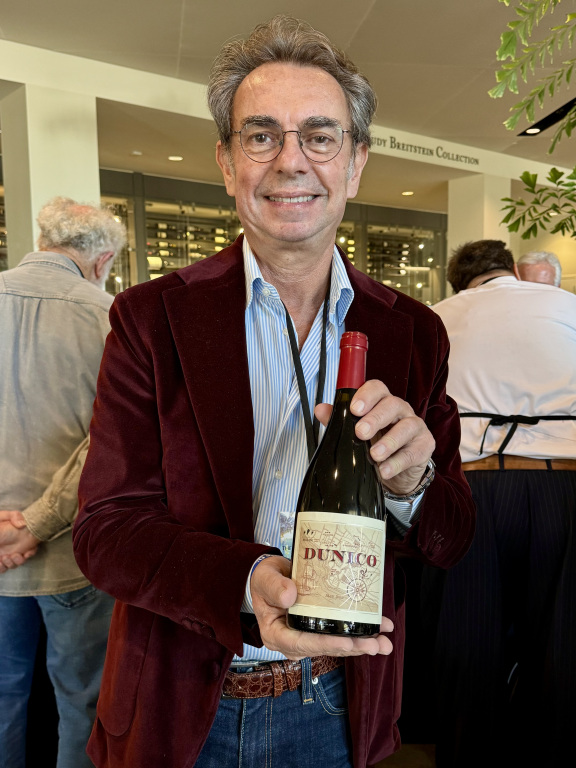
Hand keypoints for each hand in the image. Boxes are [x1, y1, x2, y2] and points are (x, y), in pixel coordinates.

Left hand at [0, 510, 39, 572]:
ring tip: (5, 557)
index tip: (27, 552)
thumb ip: (15, 516)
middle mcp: (13, 548)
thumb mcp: (4, 516)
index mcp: (18, 538)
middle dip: (19, 560)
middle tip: (14, 555)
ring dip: (12, 564)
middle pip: (21, 559)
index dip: (31, 552)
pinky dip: (3, 568)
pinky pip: (2, 569)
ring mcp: (5, 555)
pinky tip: (0, 562)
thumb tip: (23, 524)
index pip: (30, 548)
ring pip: (13, 565)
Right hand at [251, 555, 393, 659]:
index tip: (346, 643)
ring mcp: (307, 637)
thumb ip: (274, 586)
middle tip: (376, 645)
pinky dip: (360, 633)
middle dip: (353, 648)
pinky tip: (380, 629)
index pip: (301, 643)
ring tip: (384, 642)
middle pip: (325, 648)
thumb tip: (290, 595)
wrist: (269, 578)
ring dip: (362, 644)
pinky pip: (340, 634)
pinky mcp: (319, 630)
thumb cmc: (265, 579)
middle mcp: (293, 641)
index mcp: (276, 634)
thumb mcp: (265, 579)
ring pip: (336, 645)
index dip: (325, 645)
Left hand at [315, 379, 434, 496]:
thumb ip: (339, 421)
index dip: (366, 395)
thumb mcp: (355, 433)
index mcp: (382, 402)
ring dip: (388, 441)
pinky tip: (384, 470)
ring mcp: (415, 427)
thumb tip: (320, 409)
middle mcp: (401, 411)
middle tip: (360, 433)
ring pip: (406, 427)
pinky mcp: (424, 446)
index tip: (354, 409)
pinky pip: (413, 452)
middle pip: (392, 405)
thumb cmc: (375, 444)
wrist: (395, 473)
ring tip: (374, 455)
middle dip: (375, 418)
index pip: (377, 389)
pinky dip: (397, 462)